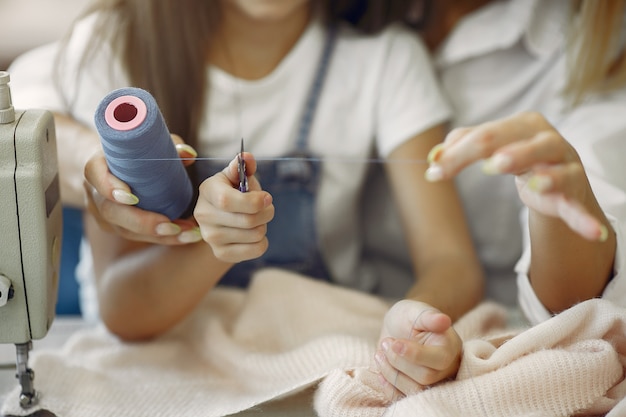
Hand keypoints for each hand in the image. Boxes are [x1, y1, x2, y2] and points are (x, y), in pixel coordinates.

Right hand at [84, 134, 201, 243]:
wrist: (109, 165)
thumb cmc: (132, 152)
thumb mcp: (147, 144)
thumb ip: (167, 145)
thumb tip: (189, 154)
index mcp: (97, 165)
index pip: (95, 175)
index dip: (110, 187)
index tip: (132, 197)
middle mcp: (95, 192)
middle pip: (110, 211)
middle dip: (142, 222)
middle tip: (171, 226)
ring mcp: (103, 213)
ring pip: (125, 230)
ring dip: (160, 235)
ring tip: (188, 233)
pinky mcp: (116, 227)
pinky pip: (137, 236)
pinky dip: (163, 238)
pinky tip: (186, 236)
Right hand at [194, 152, 273, 262]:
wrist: (223, 219)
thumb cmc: (234, 192)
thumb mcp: (237, 177)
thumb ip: (243, 166)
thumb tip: (246, 157)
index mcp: (207, 190)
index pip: (228, 201)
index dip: (253, 201)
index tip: (267, 198)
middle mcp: (203, 215)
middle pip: (247, 220)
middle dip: (266, 213)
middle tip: (267, 208)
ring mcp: (210, 237)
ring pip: (254, 235)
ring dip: (264, 226)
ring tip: (257, 220)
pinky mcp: (220, 253)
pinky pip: (255, 250)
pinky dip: (262, 242)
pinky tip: (254, 234)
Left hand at [375, 300, 461, 399]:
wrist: (400, 327)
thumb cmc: (410, 316)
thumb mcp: (416, 310)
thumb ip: (428, 316)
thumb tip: (444, 320)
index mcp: (450, 347)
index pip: (439, 360)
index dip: (414, 354)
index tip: (394, 343)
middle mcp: (446, 368)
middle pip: (425, 378)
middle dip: (398, 361)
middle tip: (386, 343)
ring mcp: (433, 382)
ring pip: (414, 390)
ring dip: (390, 373)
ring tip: (380, 354)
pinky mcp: (417, 390)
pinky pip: (403, 398)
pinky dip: (388, 387)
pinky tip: (381, 370)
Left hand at [424, 112, 607, 241]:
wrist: (557, 179)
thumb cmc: (518, 157)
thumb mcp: (491, 148)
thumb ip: (461, 147)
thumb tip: (433, 157)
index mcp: (523, 124)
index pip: (487, 135)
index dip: (459, 154)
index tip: (434, 172)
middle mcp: (547, 140)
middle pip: (522, 145)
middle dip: (506, 155)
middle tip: (489, 167)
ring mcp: (565, 165)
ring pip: (556, 169)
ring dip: (547, 177)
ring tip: (535, 183)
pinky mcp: (574, 192)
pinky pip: (577, 206)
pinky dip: (584, 219)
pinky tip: (593, 232)